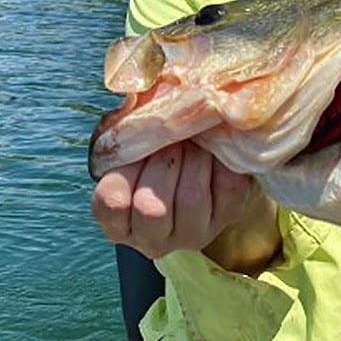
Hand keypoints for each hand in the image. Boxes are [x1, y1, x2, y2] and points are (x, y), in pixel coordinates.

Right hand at [91, 140, 279, 271]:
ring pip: (191, 198)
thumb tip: (141, 100)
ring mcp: (192, 234)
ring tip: (192, 139)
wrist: (201, 168)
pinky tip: (214, 147)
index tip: (140, 143)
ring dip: (193, 157)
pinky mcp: (227, 218)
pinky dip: (221, 159)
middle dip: (163, 159)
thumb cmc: (154, 156)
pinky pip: (226, 186)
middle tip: (171, 135)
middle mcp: (152, 240)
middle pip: (152, 207)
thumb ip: (128, 134)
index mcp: (119, 225)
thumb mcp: (132, 150)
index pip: (113, 202)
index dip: (127, 167)